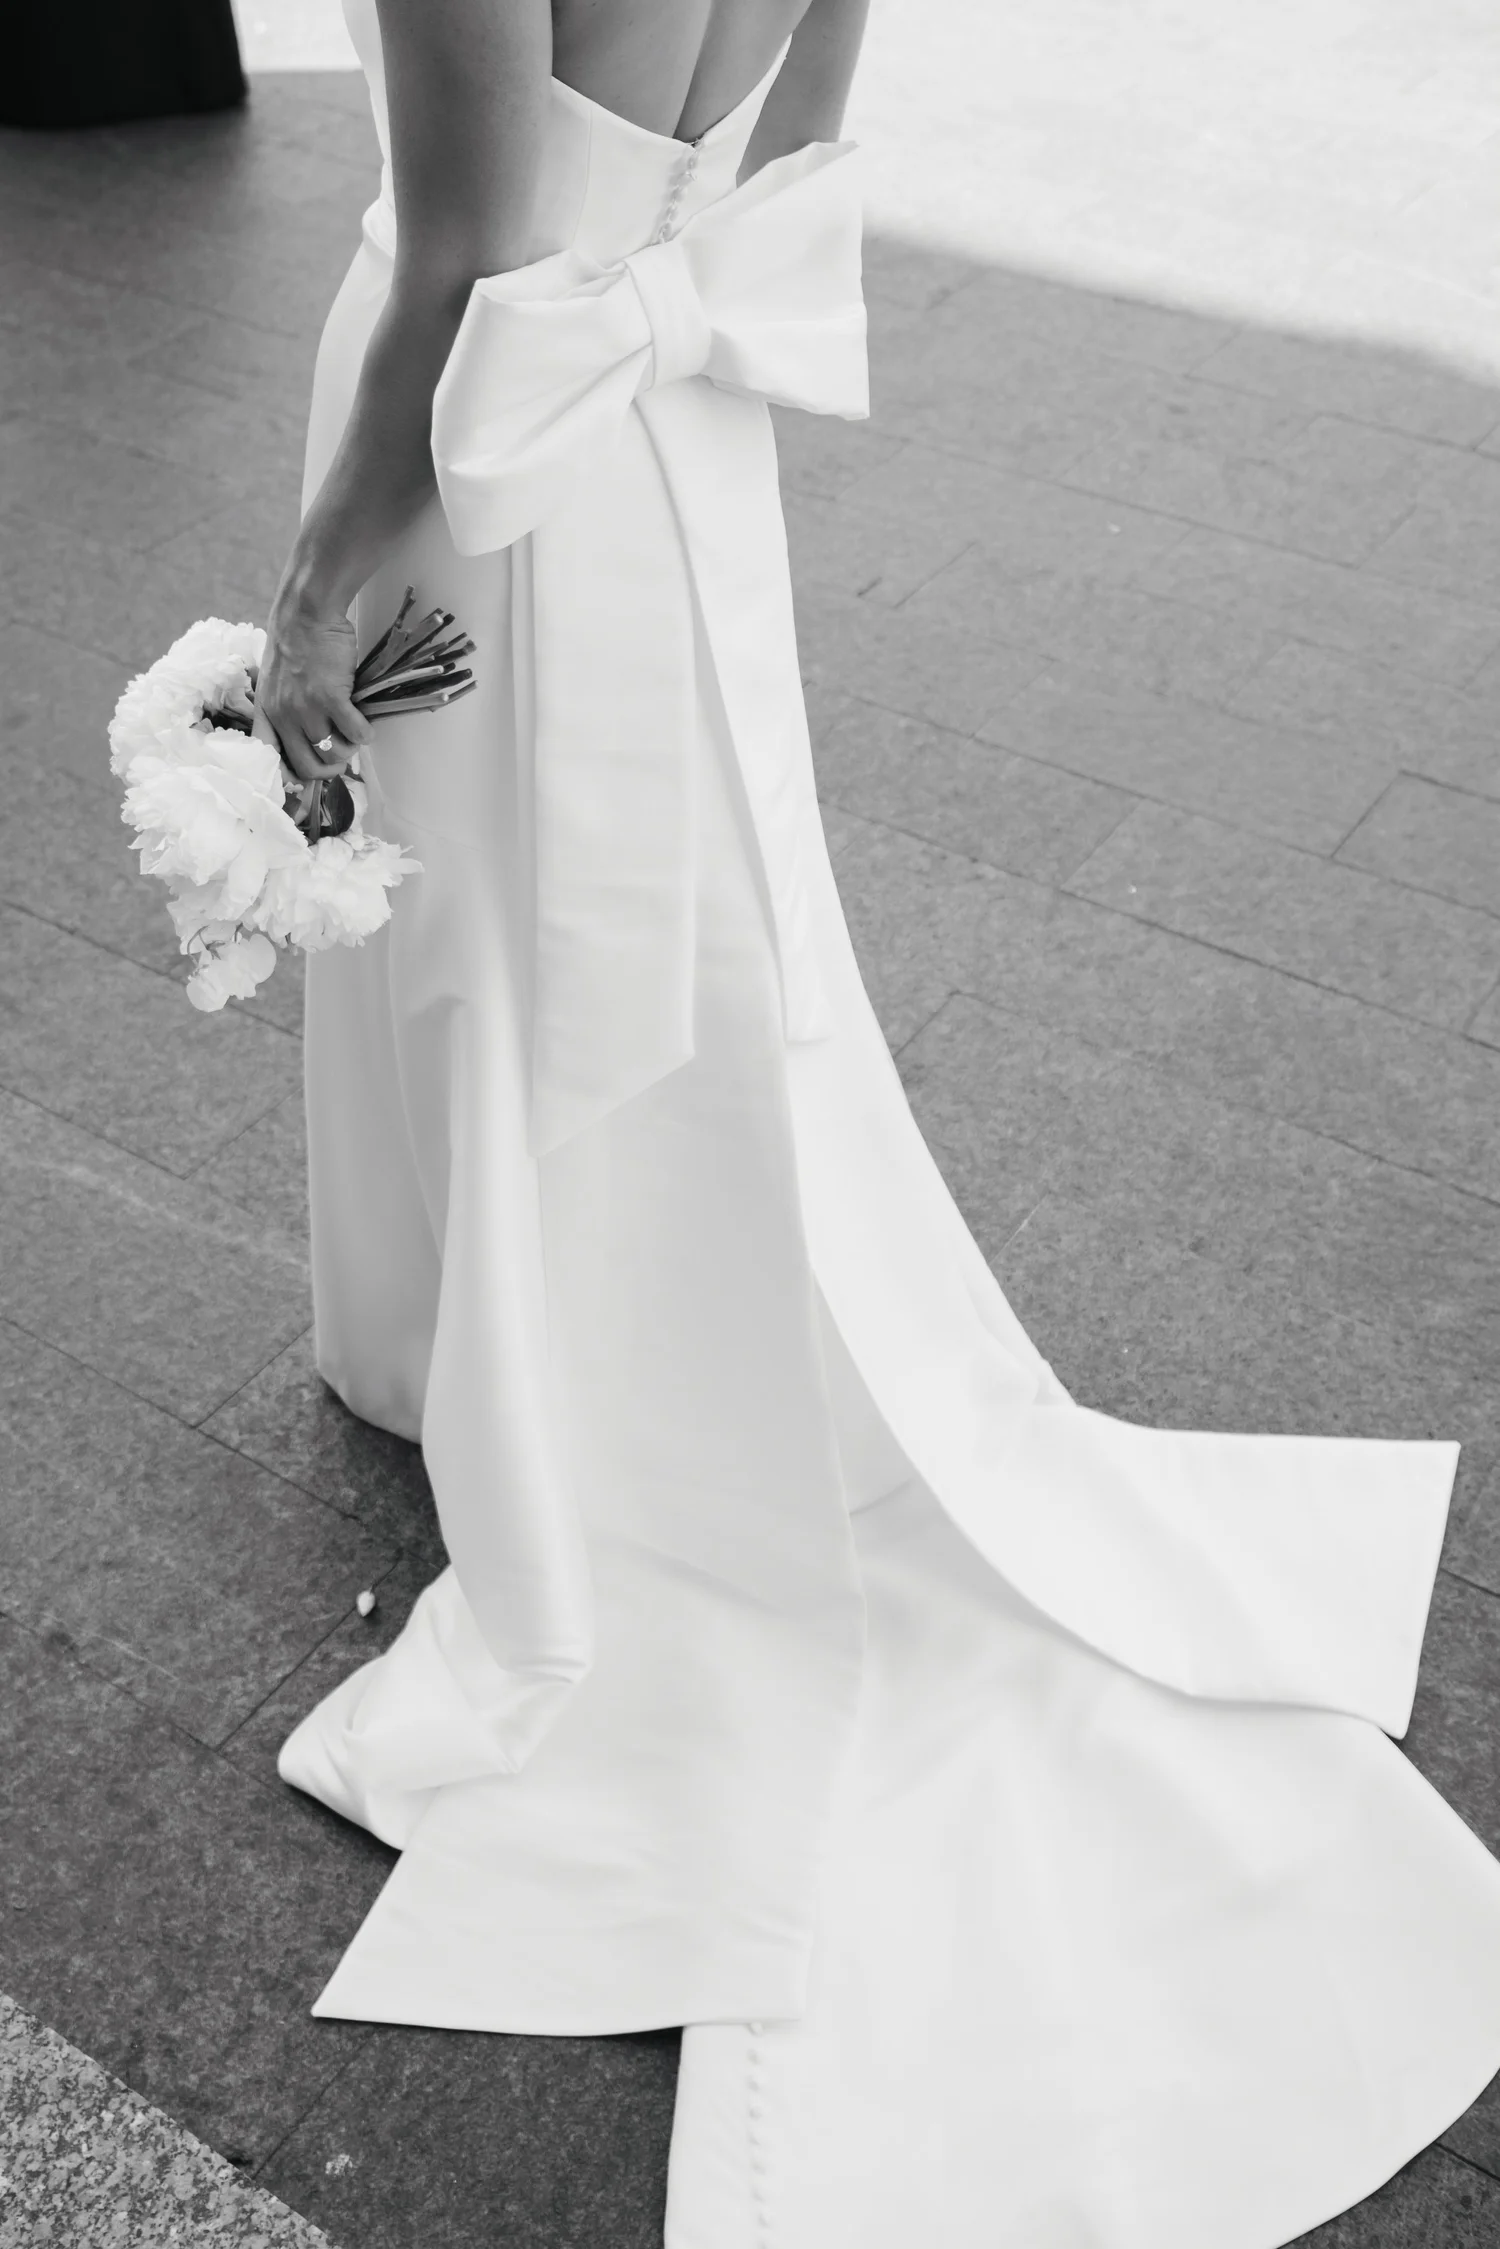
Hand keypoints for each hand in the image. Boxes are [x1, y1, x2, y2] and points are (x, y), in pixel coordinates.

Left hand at [254, 594, 371, 796]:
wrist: (306, 613)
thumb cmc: (294, 642)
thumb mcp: (275, 681)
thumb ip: (285, 708)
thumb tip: (309, 736)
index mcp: (268, 712)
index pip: (272, 759)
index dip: (291, 774)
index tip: (308, 774)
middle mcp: (284, 716)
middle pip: (309, 766)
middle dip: (330, 769)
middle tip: (341, 758)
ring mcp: (307, 709)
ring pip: (334, 752)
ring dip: (349, 748)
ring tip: (353, 732)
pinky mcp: (332, 698)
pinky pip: (355, 733)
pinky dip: (365, 734)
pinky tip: (366, 725)